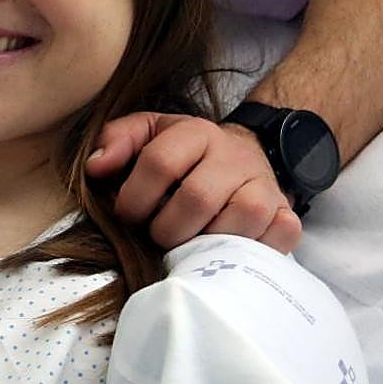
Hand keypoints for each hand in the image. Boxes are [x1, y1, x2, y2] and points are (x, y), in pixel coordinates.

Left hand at [86, 112, 300, 253]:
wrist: (243, 154)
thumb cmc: (185, 154)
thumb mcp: (148, 133)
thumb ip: (116, 141)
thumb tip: (96, 166)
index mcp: (196, 133)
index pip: (159, 163)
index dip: (134, 197)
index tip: (128, 214)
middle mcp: (234, 156)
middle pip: (197, 198)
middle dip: (167, 228)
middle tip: (158, 236)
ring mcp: (264, 186)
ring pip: (241, 219)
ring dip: (207, 242)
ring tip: (189, 244)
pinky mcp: (286, 213)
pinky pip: (279, 235)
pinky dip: (253, 250)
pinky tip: (227, 250)